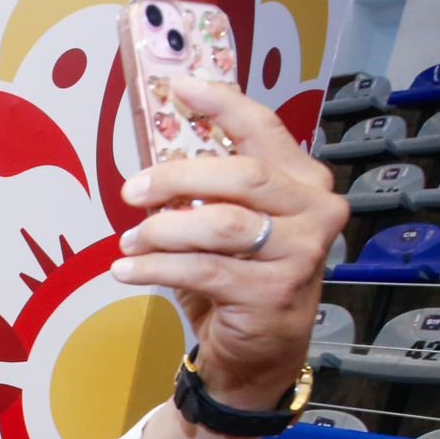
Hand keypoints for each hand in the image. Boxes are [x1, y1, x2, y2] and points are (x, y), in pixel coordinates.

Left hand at [112, 77, 347, 408]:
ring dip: (161, 230)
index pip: (264, 129)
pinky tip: (126, 268)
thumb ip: (207, 190)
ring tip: (128, 240)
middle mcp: (314, 211)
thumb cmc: (238, 277)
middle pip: (240, 176)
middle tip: (131, 190)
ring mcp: (300, 254)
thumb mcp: (227, 225)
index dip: (222, 104)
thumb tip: (151, 155)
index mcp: (303, 181)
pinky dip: (154, 267)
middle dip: (176, 177)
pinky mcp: (272, 293)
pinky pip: (201, 270)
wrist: (261, 350)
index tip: (178, 88)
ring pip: (219, 225)